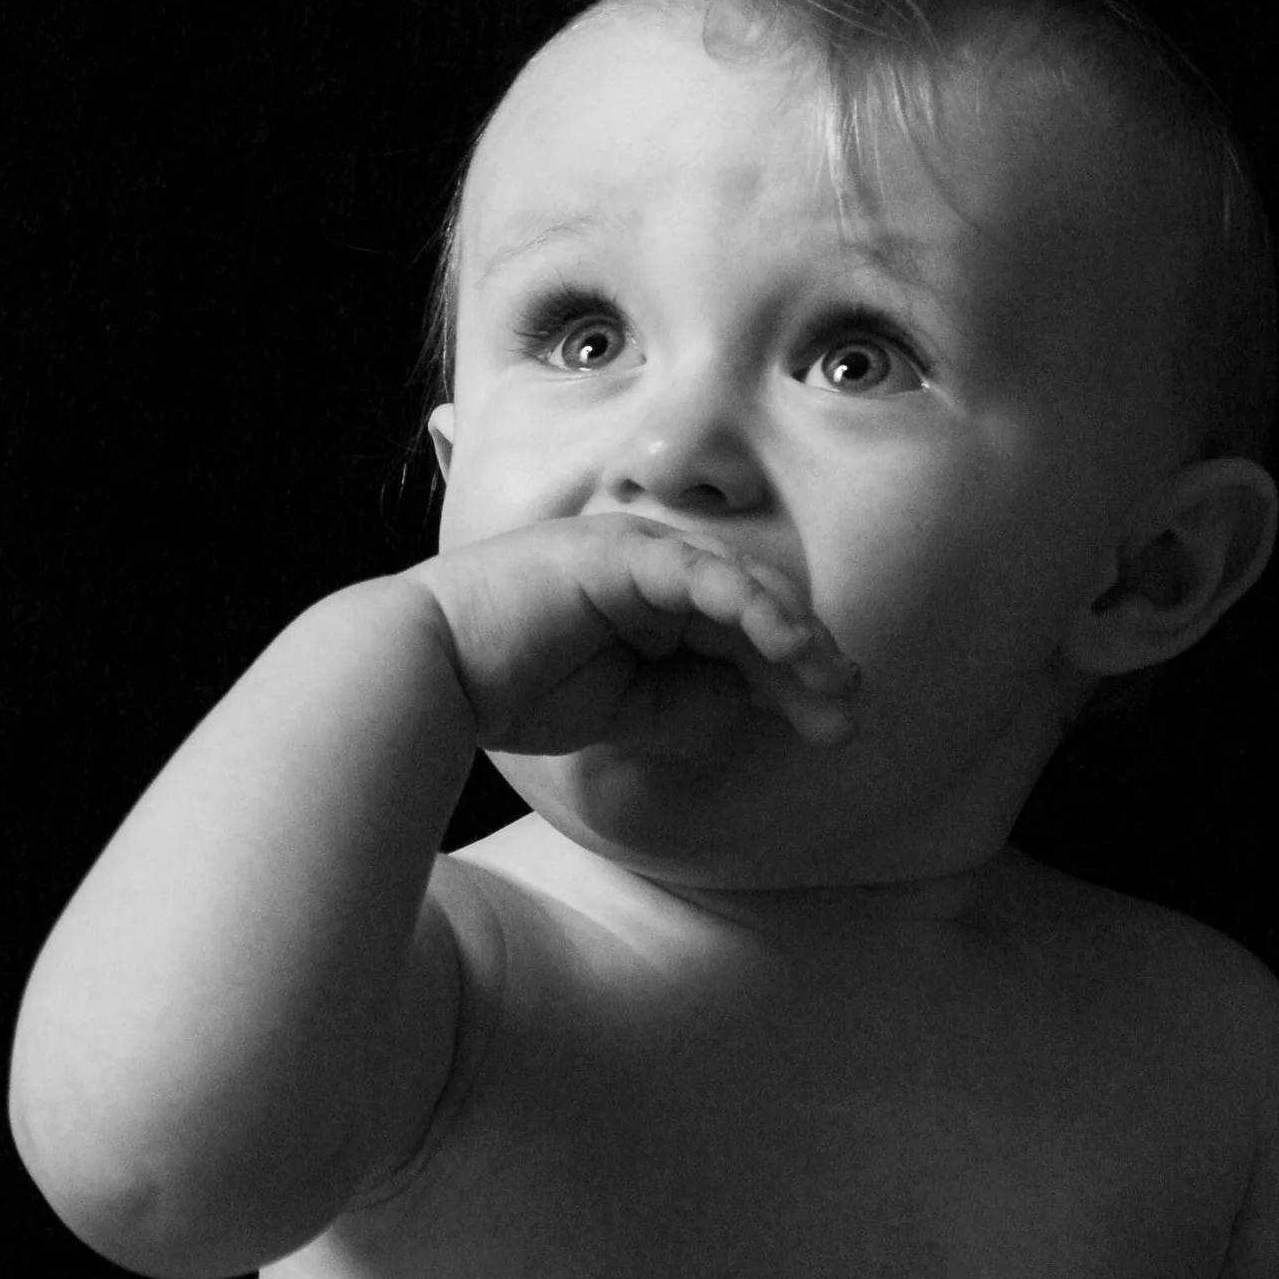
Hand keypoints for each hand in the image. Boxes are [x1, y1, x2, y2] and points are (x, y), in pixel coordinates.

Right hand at [403, 515, 857, 754]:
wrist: (431, 675)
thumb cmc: (514, 691)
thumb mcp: (628, 712)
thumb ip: (691, 704)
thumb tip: (754, 702)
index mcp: (650, 599)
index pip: (741, 633)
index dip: (792, 678)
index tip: (833, 726)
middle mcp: (651, 566)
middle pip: (754, 607)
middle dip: (807, 662)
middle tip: (848, 711)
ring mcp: (637, 551)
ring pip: (741, 588)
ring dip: (794, 639)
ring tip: (833, 684)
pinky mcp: (622, 554)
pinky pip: (703, 577)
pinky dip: (751, 608)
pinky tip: (789, 647)